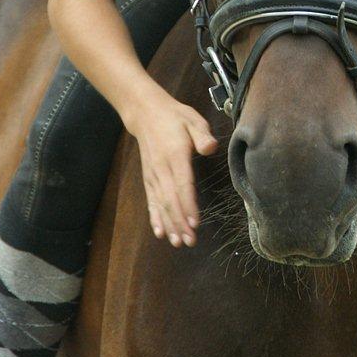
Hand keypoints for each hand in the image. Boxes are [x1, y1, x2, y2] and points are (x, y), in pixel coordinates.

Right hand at [124, 89, 216, 247]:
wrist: (146, 113)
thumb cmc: (175, 117)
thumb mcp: (192, 119)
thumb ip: (202, 134)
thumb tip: (210, 148)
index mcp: (175, 155)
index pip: (183, 184)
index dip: (188, 205)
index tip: (194, 223)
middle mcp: (162, 168)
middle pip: (171, 199)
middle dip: (180, 222)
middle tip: (190, 241)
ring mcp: (153, 175)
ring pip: (161, 203)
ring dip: (169, 224)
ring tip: (177, 242)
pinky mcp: (148, 178)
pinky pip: (151, 201)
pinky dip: (155, 217)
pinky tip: (159, 232)